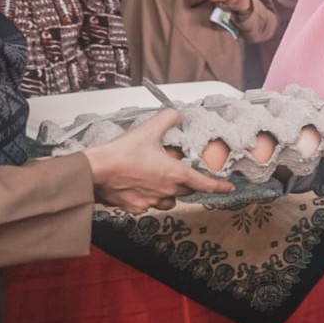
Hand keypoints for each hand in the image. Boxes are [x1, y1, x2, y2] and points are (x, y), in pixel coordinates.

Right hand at [82, 110, 233, 213]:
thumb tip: (176, 114)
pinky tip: (140, 186)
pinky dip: (149, 197)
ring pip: (169, 201)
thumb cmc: (120, 154)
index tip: (228, 187)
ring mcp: (151, 202)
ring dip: (169, 193)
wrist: (95, 173)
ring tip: (160, 180)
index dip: (218, 185)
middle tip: (184, 174)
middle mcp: (166, 192)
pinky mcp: (135, 208)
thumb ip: (167, 119)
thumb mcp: (148, 129)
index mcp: (174, 174)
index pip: (204, 183)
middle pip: (186, 191)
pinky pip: (149, 205)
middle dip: (188, 184)